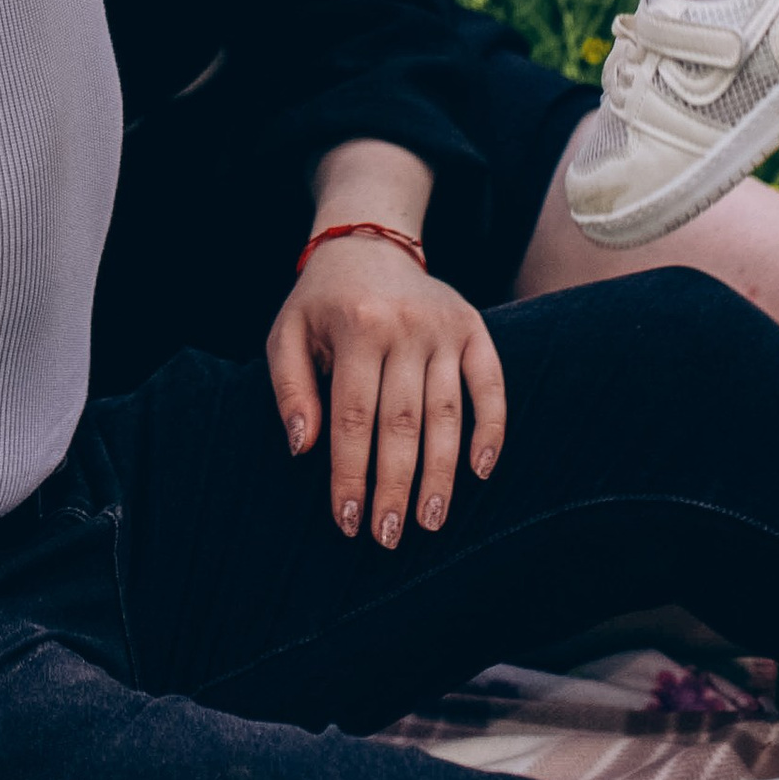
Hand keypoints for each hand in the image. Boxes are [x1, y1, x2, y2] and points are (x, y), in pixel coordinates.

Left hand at [267, 235, 506, 547]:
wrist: (367, 243)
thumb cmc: (321, 302)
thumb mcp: (287, 333)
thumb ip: (289, 388)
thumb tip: (304, 448)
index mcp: (356, 326)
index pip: (354, 417)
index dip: (351, 474)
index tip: (347, 522)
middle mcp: (404, 326)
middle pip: (402, 423)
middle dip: (396, 487)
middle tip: (389, 536)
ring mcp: (444, 328)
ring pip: (446, 413)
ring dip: (441, 473)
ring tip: (431, 522)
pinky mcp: (474, 328)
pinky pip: (490, 384)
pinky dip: (491, 428)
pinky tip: (480, 470)